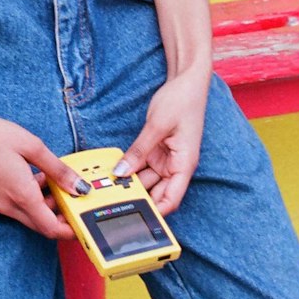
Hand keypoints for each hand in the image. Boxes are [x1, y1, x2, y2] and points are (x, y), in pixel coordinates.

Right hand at [0, 108, 82, 239]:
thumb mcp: (31, 145)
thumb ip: (56, 168)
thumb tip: (78, 186)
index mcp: (22, 195)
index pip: (51, 228)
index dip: (70, 230)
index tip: (83, 222)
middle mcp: (9, 205)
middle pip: (42, 225)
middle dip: (61, 218)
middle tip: (75, 199)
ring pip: (31, 216)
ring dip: (46, 207)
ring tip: (57, 182)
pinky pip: (19, 207)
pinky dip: (33, 199)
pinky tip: (37, 177)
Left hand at [114, 69, 209, 216]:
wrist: (187, 81)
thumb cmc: (182, 100)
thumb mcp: (157, 125)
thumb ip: (138, 151)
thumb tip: (122, 172)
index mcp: (185, 164)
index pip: (171, 199)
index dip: (156, 212)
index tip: (136, 217)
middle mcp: (177, 165)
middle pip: (157, 192)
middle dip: (139, 198)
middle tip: (115, 203)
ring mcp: (166, 159)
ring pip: (148, 179)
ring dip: (132, 183)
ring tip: (111, 188)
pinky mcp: (158, 150)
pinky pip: (143, 165)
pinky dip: (132, 168)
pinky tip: (117, 171)